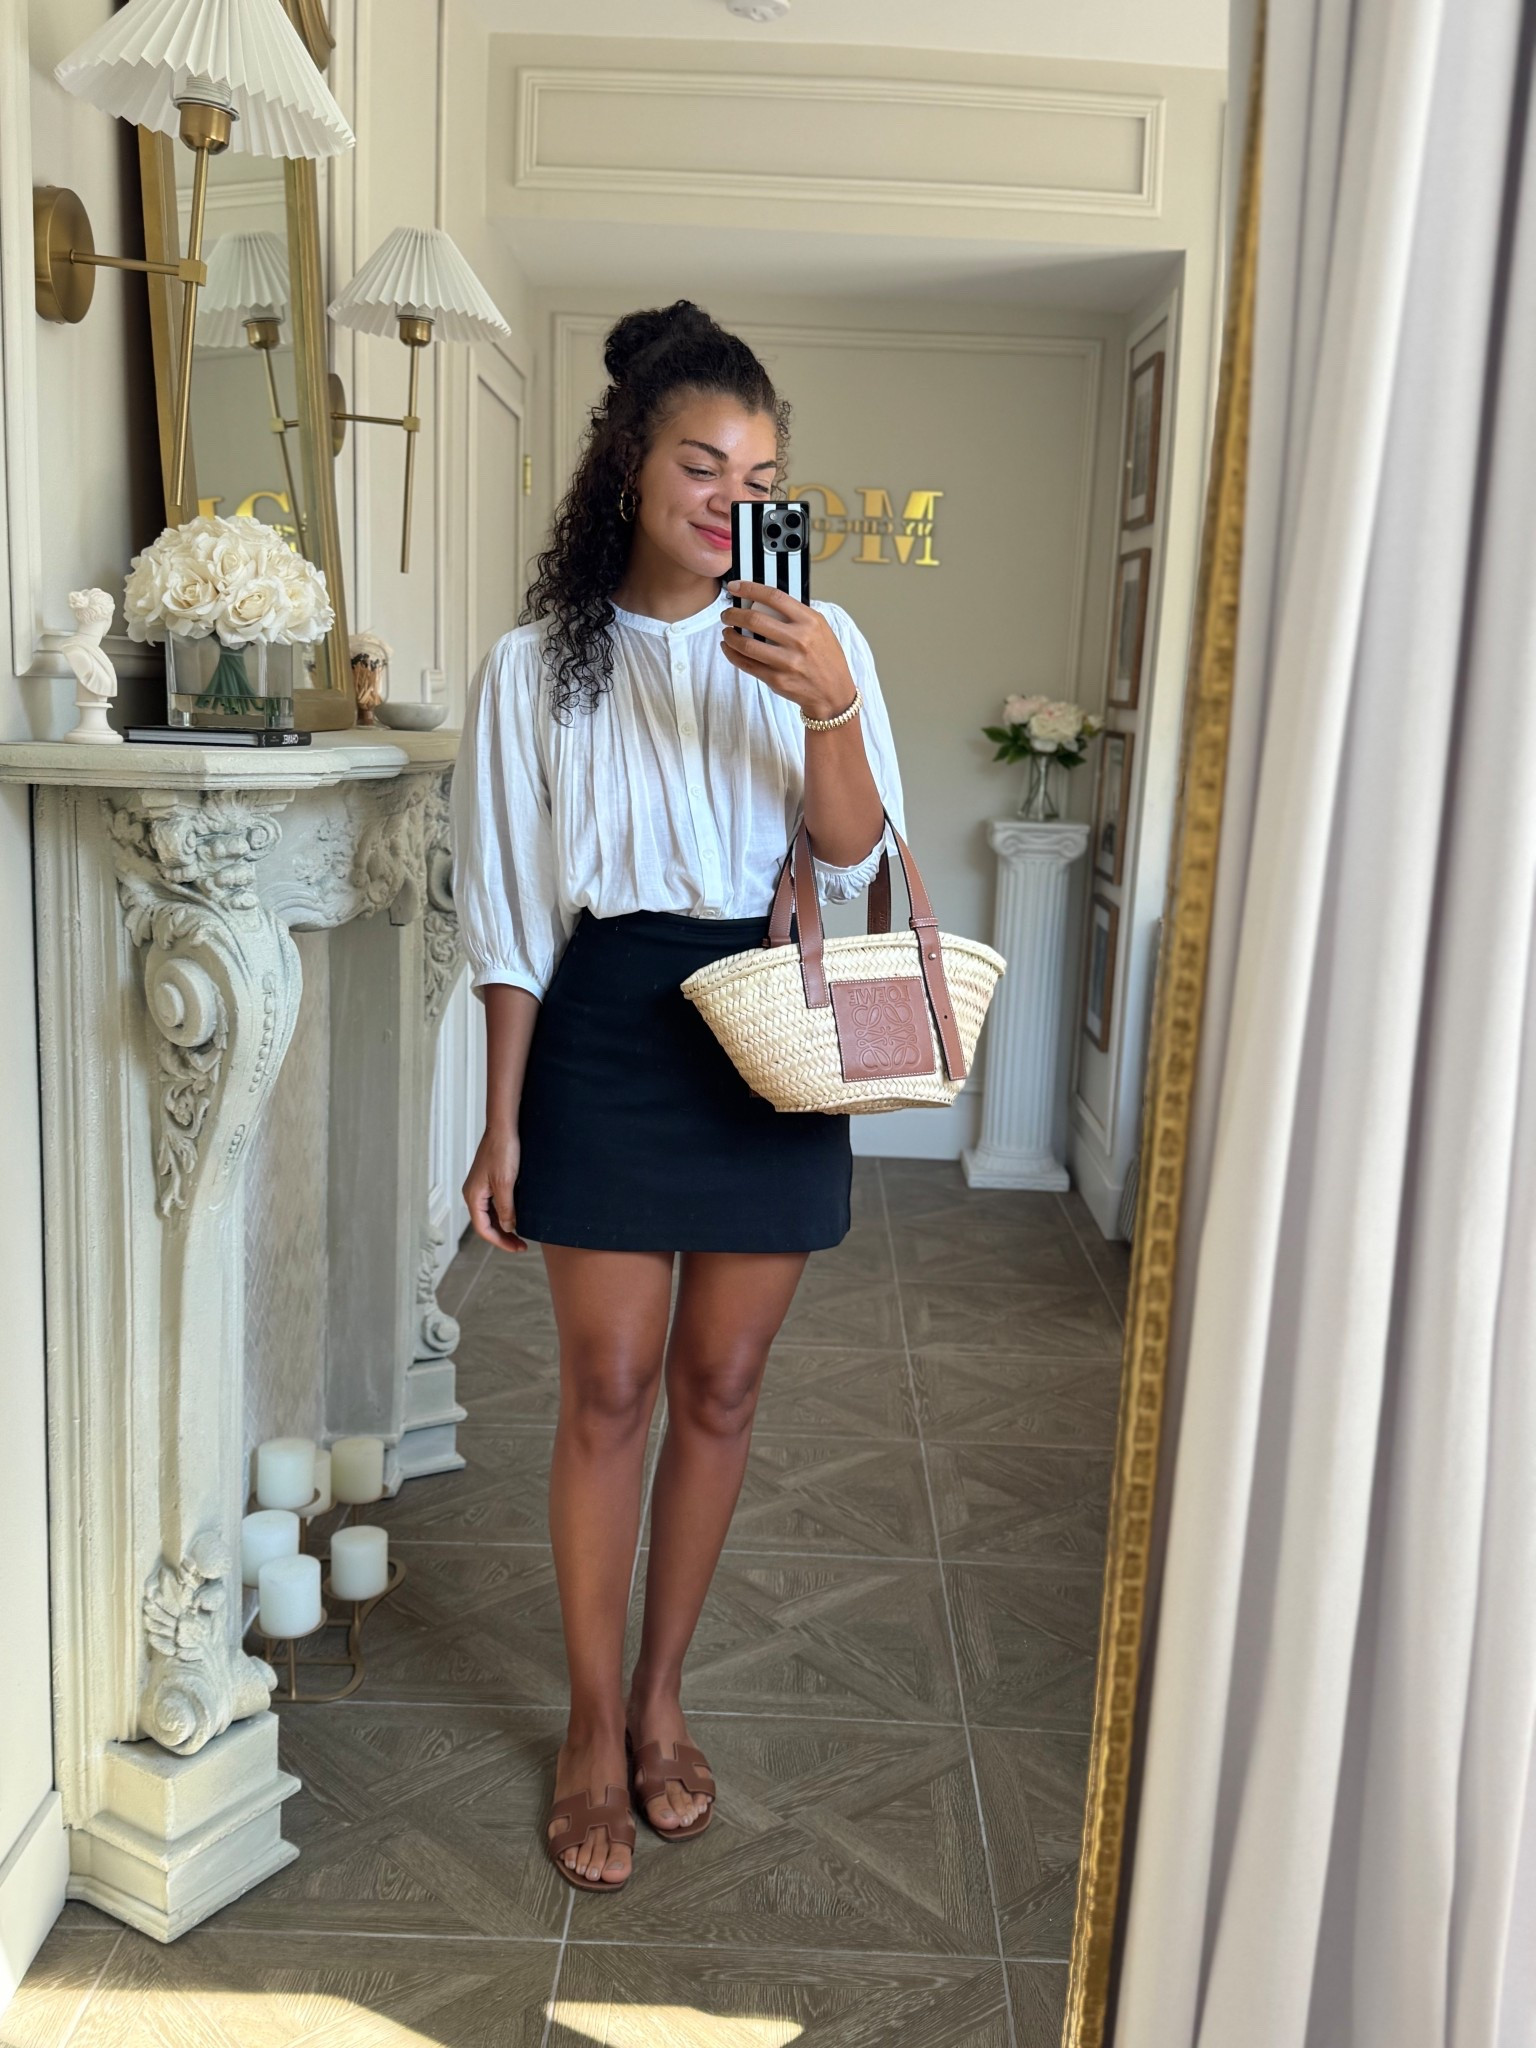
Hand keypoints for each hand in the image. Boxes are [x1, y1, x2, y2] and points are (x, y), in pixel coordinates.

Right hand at [463, 1127, 529, 1252]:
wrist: (504, 1128)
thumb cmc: (502, 1151)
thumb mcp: (505, 1183)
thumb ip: (505, 1208)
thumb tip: (507, 1228)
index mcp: (473, 1196)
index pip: (483, 1228)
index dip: (499, 1241)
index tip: (516, 1247)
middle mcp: (474, 1193)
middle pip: (486, 1223)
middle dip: (503, 1236)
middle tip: (521, 1246)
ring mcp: (481, 1187)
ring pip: (491, 1214)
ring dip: (505, 1226)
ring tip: (521, 1235)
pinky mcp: (489, 1180)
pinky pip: (495, 1203)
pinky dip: (505, 1213)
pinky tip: (518, 1216)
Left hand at [719, 580, 855, 721]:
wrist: (833, 693)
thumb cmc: (826, 658)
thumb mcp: (820, 628)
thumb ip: (796, 614)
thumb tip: (764, 602)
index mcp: (809, 622)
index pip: (774, 597)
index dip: (750, 589)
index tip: (735, 587)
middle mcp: (798, 640)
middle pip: (755, 620)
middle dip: (733, 614)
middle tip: (727, 614)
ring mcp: (786, 662)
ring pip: (746, 644)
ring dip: (730, 635)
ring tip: (727, 631)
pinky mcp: (776, 680)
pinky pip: (746, 665)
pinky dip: (732, 654)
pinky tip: (729, 648)